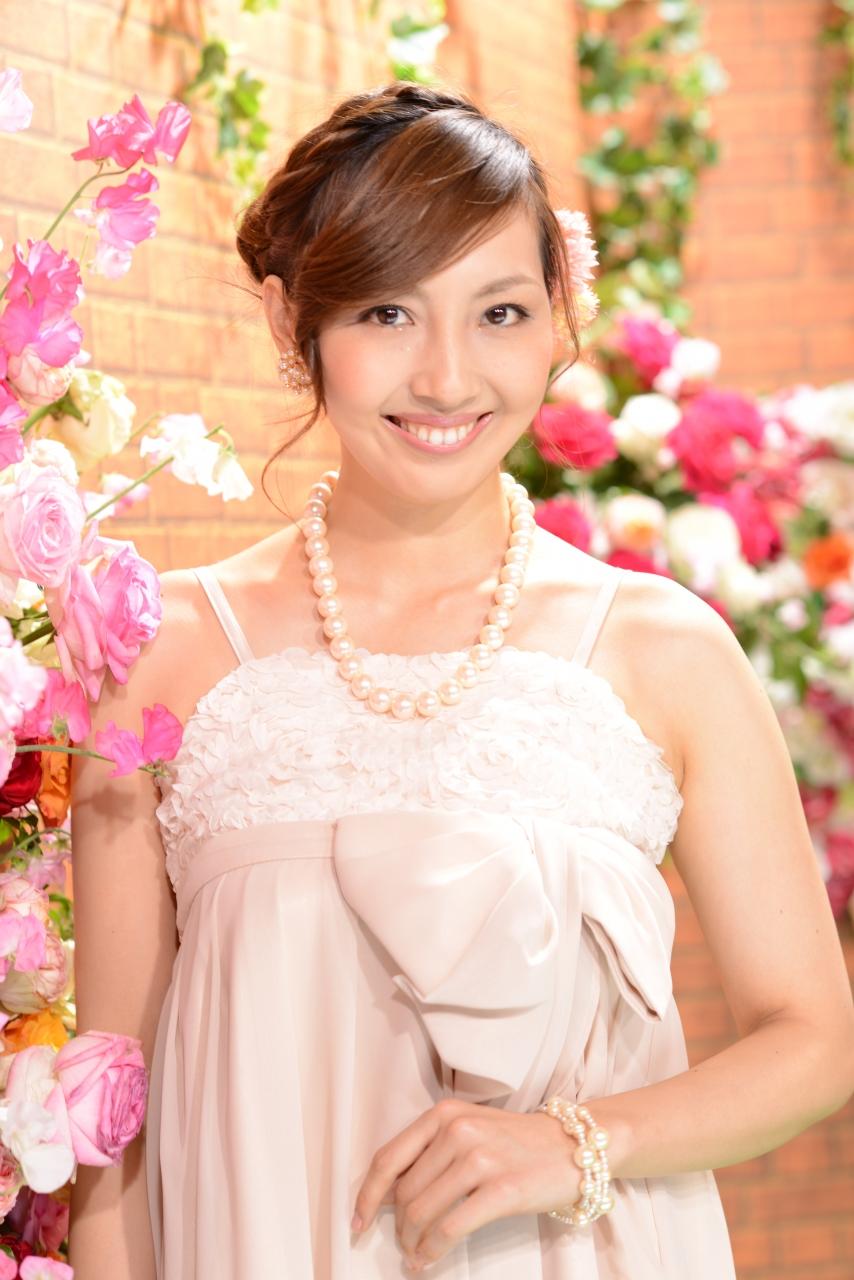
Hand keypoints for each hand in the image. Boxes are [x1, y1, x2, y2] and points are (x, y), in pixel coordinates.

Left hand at [351, 1097, 582, 1270]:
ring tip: (415, 1255)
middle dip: (398, 1226)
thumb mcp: (470, 1128)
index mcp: (444, 1115)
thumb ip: (432, 1150)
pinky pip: (450, 1229)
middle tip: (403, 1244)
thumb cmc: (518, 1141)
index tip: (357, 1220)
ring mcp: (480, 1159)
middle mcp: (458, 1132)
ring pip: (422, 1212)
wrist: (574, 1145)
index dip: (367, 1195)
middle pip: (404, 1192)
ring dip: (412, 1243)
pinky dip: (432, 1251)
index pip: (388, 1158)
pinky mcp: (501, 1190)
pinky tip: (427, 1260)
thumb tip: (391, 1193)